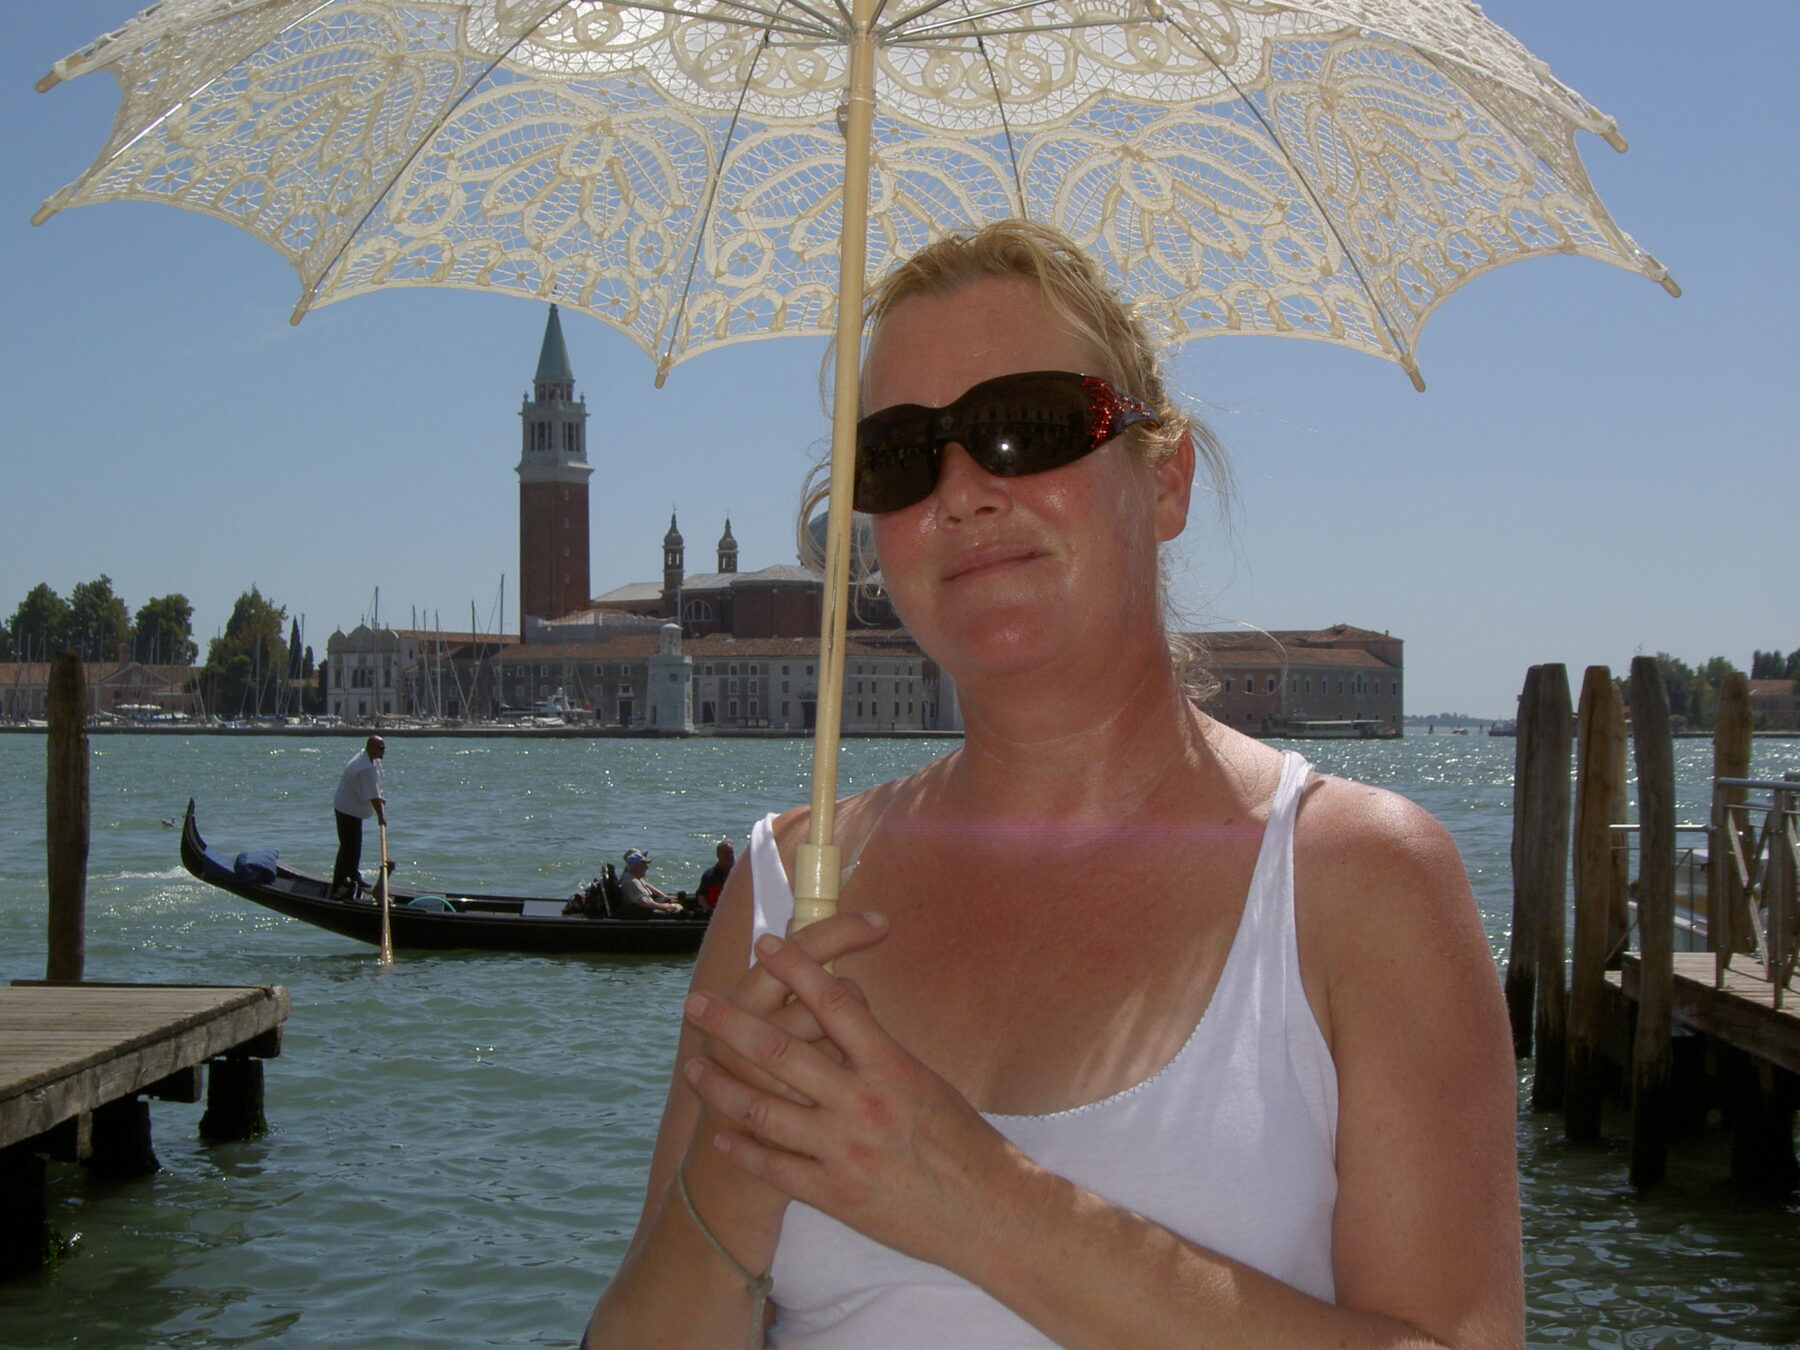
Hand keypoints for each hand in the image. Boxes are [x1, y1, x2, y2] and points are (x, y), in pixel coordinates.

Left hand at [682, 924, 1013, 1270]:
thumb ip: (878, 1052)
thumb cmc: (963, 1140)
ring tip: (691, 1068)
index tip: (765, 945)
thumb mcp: (924, 1080)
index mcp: (889, 1065)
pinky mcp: (835, 1194)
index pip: (834, 1002)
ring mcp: (842, 1150)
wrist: (988, 1211)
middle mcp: (861, 1102)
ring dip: (721, 1086)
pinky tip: (721, 1136)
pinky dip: (744, 1149)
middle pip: (780, 1051)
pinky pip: (776, 1168)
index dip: (795, 969)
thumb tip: (844, 1014)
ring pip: (764, 1110)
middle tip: (695, 1004)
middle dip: (730, 1024)